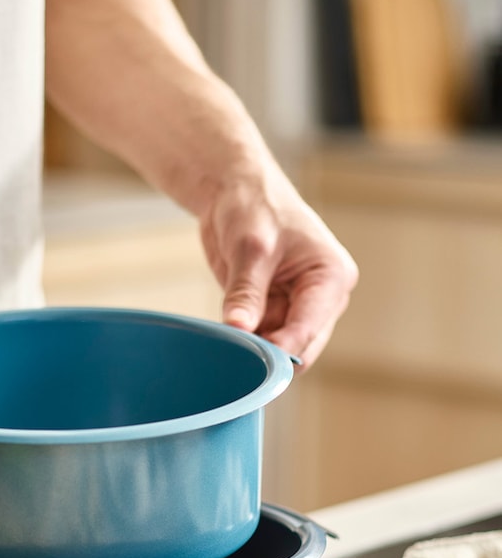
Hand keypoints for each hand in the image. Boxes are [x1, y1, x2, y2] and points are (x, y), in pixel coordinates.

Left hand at [197, 168, 357, 370]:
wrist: (236, 192)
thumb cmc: (255, 206)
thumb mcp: (250, 247)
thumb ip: (246, 291)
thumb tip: (239, 328)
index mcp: (331, 276)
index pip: (310, 326)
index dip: (284, 349)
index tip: (257, 365)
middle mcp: (322, 297)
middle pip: (301, 347)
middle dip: (272, 355)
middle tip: (236, 359)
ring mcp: (297, 307)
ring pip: (280, 349)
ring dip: (255, 352)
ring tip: (227, 347)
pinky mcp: (273, 311)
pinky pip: (261, 339)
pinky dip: (244, 344)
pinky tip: (225, 342)